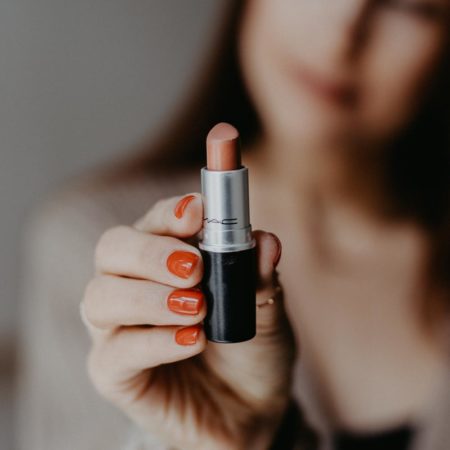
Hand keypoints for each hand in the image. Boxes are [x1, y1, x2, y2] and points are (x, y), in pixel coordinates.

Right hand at [81, 193, 295, 449]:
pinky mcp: (114, 372)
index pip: (154, 221)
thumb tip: (265, 240)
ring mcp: (119, 327)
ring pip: (101, 296)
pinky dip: (155, 342)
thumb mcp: (266, 310)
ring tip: (198, 308)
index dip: (171, 212)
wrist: (249, 410)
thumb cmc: (251, 347)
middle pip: (113, 248)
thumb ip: (259, 276)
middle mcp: (134, 284)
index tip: (198, 212)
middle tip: (193, 267)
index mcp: (166, 257)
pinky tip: (192, 341)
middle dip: (150, 252)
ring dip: (149, 297)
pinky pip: (116, 352)